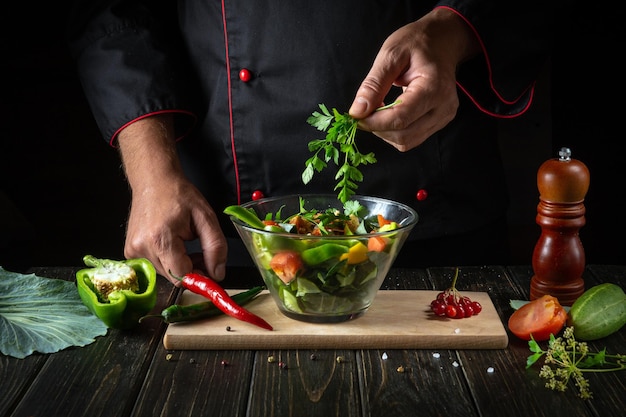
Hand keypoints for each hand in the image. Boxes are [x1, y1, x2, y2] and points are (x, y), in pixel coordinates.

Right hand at [117, 115, 226, 285]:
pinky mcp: (130, 251)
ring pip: (165, 273)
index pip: (182, 275)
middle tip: (198, 250)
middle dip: (190, 268)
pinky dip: (167, 259)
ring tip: (183, 242)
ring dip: (178, 263)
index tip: (209, 269)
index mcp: (161, 239)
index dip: (199, 275)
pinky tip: (170, 242)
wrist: (154, 180)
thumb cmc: (179, 194)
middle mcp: (142, 247)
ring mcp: (133, 250)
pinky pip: (154, 265)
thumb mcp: (206, 217)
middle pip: (173, 276)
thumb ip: (215, 247)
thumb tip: (217, 274)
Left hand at [348, 7, 479, 150]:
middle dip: (377, 128)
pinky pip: (412, 138)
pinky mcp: (439, 123)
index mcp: (434, 88)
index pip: (400, 119)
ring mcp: (444, 117)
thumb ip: (374, 84)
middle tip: (363, 112)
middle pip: (403, 135)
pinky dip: (394, 131)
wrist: (443, 41)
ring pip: (406, 142)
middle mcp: (443, 108)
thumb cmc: (417, 42)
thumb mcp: (391, 54)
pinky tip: (389, 114)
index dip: (374, 122)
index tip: (355, 116)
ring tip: (377, 110)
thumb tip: (357, 112)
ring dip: (385, 132)